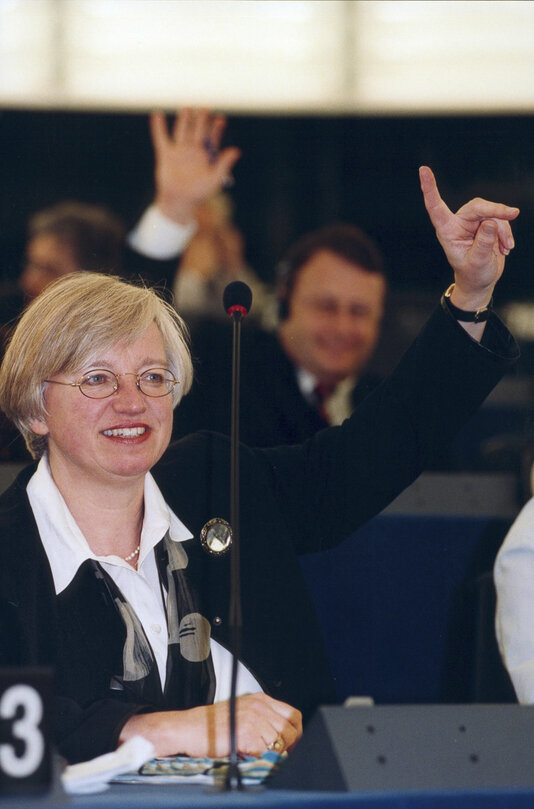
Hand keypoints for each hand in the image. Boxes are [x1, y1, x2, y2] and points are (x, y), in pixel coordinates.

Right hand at [119, 692, 301, 758]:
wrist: (189, 729)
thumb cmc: (213, 726)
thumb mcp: (242, 714)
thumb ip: (262, 721)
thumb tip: (283, 740)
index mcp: (260, 699)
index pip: (292, 715)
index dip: (295, 733)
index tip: (291, 745)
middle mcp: (259, 706)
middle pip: (290, 729)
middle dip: (287, 746)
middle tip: (276, 754)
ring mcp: (254, 719)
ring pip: (279, 742)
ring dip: (271, 752)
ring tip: (256, 754)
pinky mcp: (246, 733)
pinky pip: (265, 751)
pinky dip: (260, 757)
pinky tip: (247, 754)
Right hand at [150, 108, 240, 224]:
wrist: (180, 202)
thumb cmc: (199, 193)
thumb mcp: (215, 179)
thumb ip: (224, 165)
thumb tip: (237, 150)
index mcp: (206, 156)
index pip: (212, 138)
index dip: (216, 129)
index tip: (220, 119)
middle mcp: (193, 151)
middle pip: (198, 131)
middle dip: (201, 120)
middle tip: (205, 109)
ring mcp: (179, 151)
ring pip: (182, 131)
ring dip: (184, 120)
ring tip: (187, 108)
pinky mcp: (166, 155)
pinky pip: (161, 138)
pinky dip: (158, 127)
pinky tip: (157, 114)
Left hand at [419, 166, 518, 309]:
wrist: (481, 281)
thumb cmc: (473, 274)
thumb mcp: (478, 263)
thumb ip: (484, 243)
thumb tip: (491, 222)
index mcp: (447, 230)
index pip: (435, 207)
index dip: (430, 188)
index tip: (423, 170)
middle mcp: (458, 222)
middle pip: (477, 206)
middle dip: (496, 210)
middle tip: (513, 214)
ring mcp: (473, 222)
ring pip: (493, 213)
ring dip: (504, 230)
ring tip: (505, 249)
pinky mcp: (486, 223)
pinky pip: (501, 220)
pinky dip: (507, 233)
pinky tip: (506, 248)